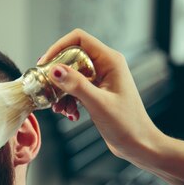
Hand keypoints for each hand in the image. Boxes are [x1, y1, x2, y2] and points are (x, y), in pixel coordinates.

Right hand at [38, 28, 183, 184]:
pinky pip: (75, 89)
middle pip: (71, 57)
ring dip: (62, 92)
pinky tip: (71, 115)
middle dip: (58, 76)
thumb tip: (54, 69)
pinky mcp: (97, 92)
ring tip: (62, 110)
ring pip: (71, 75)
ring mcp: (101, 79)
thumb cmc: (127, 124)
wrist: (138, 144)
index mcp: (110, 61)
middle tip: (49, 92)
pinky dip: (69, 100)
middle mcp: (105, 65)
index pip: (79, 39)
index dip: (58, 47)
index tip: (44, 65)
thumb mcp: (98, 104)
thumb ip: (76, 85)